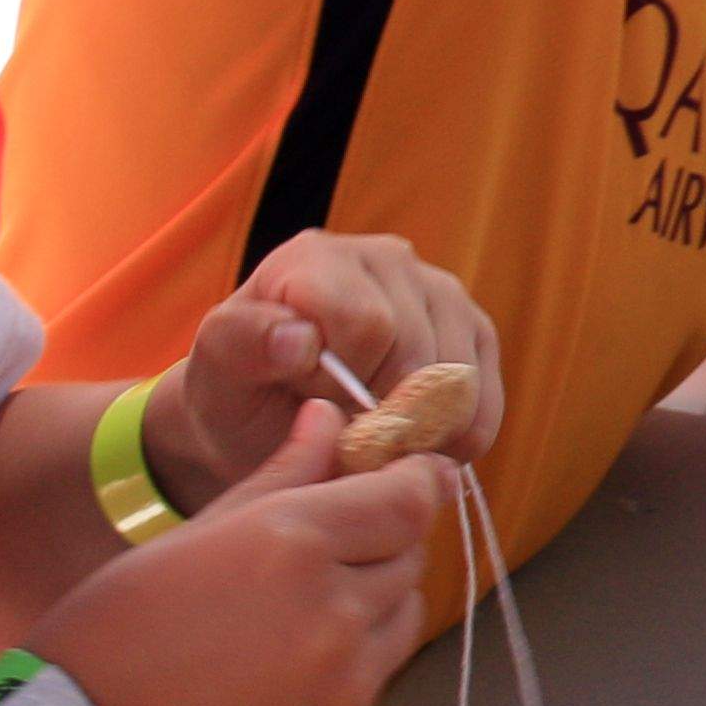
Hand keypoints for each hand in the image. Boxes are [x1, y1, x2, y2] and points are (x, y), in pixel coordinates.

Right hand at [28, 431, 448, 705]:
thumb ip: (281, 472)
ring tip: (304, 604)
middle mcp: (334, 610)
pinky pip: (378, 674)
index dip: (418, 479)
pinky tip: (290, 661)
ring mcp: (345, 679)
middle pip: (411, 554)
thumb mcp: (197, 533)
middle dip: (386, 537)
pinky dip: (355, 658)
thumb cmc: (119, 627)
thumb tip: (328, 416)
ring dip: (377, 598)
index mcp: (294, 543)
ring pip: (404, 614)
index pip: (410, 498)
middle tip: (337, 539)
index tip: (409, 473)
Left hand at [137, 229, 502, 515]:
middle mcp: (385, 259)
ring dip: (421, 430)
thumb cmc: (240, 394)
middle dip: (382, 414)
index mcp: (316, 258)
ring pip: (458, 373)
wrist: (269, 419)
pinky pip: (485, 394)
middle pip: (417, 350)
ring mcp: (438, 291)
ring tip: (377, 447)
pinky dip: (457, 437)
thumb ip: (246, 343)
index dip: (344, 385)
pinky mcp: (473, 331)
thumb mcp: (220, 372)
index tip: (312, 410)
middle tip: (345, 439)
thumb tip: (301, 337)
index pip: (368, 322)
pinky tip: (419, 448)